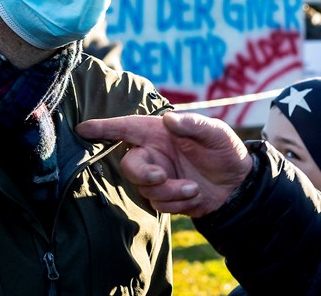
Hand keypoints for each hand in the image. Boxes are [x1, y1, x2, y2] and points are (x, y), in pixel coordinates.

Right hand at [76, 112, 252, 216]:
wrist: (238, 185)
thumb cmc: (225, 150)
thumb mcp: (215, 132)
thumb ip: (192, 125)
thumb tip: (168, 119)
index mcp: (159, 132)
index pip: (125, 128)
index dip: (103, 128)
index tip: (82, 129)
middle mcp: (153, 153)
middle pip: (129, 165)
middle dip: (143, 173)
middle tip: (161, 177)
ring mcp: (157, 176)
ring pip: (144, 188)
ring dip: (170, 191)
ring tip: (194, 187)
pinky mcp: (164, 196)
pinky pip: (159, 203)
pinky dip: (177, 201)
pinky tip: (194, 195)